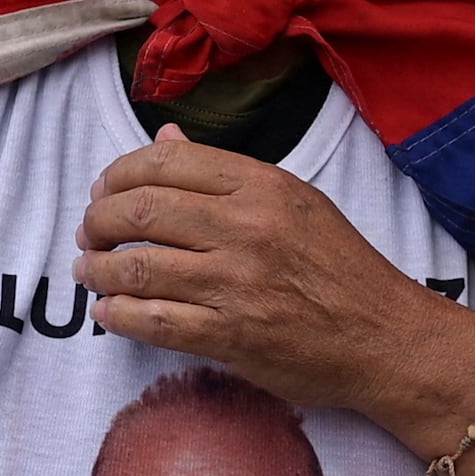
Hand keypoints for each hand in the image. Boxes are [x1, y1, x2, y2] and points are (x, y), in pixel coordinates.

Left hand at [75, 126, 474, 437]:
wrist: (385, 338)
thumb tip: (165, 137)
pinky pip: (153, 322)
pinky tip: (109, 313)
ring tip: (89, 273)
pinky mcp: (230, 336)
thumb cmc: (341, 268)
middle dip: (98, 222)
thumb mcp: (295, 202)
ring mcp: (236, 283)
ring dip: (97, 271)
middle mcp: (246, 228)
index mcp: (262, 185)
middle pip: (139, 211)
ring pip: (136, 269)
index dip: (118, 175)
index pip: (165, 162)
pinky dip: (118, 317)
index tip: (104, 191)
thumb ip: (226, 172)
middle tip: (91, 234)